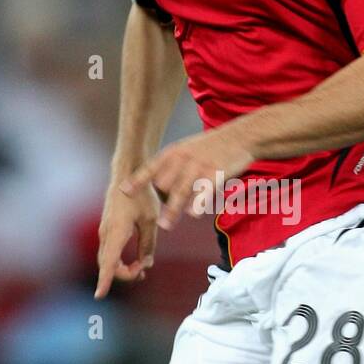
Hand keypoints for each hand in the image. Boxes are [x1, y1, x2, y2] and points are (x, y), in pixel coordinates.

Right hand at [94, 182, 159, 298]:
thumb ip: (148, 243)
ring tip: (141, 271)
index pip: (109, 262)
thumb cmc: (141, 194)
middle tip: (143, 272)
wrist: (127, 174)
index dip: (104, 280)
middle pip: (109, 265)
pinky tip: (135, 261)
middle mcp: (106, 233)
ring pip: (108, 259)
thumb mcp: (151, 219)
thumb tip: (146, 264)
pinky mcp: (107, 228)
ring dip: (122, 268)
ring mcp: (105, 231)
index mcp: (117, 232)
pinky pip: (110, 251)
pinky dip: (119, 260)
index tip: (100, 295)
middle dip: (124, 274)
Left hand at [119, 121, 257, 232]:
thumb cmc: (212, 147)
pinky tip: (194, 215)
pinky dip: (197, 205)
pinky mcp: (215, 175)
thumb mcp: (188, 148)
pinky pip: (203, 194)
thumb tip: (159, 188)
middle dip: (162, 200)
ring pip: (180, 193)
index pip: (150, 168)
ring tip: (164, 226)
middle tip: (164, 213)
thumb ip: (173, 166)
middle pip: (163, 185)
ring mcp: (199, 167)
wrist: (240, 136)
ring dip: (172, 211)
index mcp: (174, 152)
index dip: (137, 181)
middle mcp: (183, 159)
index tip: (124, 192)